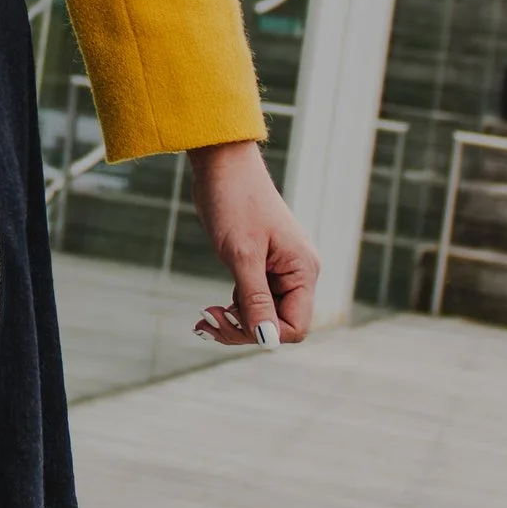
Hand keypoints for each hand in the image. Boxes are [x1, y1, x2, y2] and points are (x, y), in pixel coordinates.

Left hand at [189, 140, 316, 345]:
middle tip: (206, 323)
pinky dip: (232, 310)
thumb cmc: (234, 202)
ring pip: (262, 315)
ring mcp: (279, 270)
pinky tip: (209, 313)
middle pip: (278, 324)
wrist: (222, 166)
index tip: (228, 321)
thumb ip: (255, 300)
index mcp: (303, 270)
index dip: (264, 333)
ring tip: (203, 320)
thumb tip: (267, 341)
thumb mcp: (242, 256)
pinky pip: (252, 301)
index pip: (295, 326)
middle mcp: (297, 273)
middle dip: (244, 330)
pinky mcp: (260, 266)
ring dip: (234, 323)